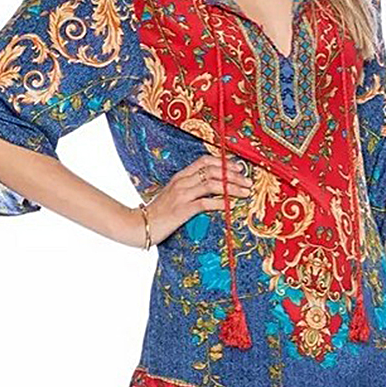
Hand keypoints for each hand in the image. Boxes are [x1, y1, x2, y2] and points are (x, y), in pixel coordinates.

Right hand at [130, 153, 253, 246]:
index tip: (238, 167)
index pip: (204, 161)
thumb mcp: (172, 196)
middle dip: (233, 174)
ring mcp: (181, 195)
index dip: (223, 162)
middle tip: (247, 180)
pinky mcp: (182, 210)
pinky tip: (230, 205)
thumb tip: (209, 191)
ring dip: (232, 187)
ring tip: (245, 192)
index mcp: (180, 177)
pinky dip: (220, 203)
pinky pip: (205, 203)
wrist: (138, 225)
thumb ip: (188, 190)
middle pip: (212, 170)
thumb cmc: (156, 214)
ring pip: (212, 184)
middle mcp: (181, 182)